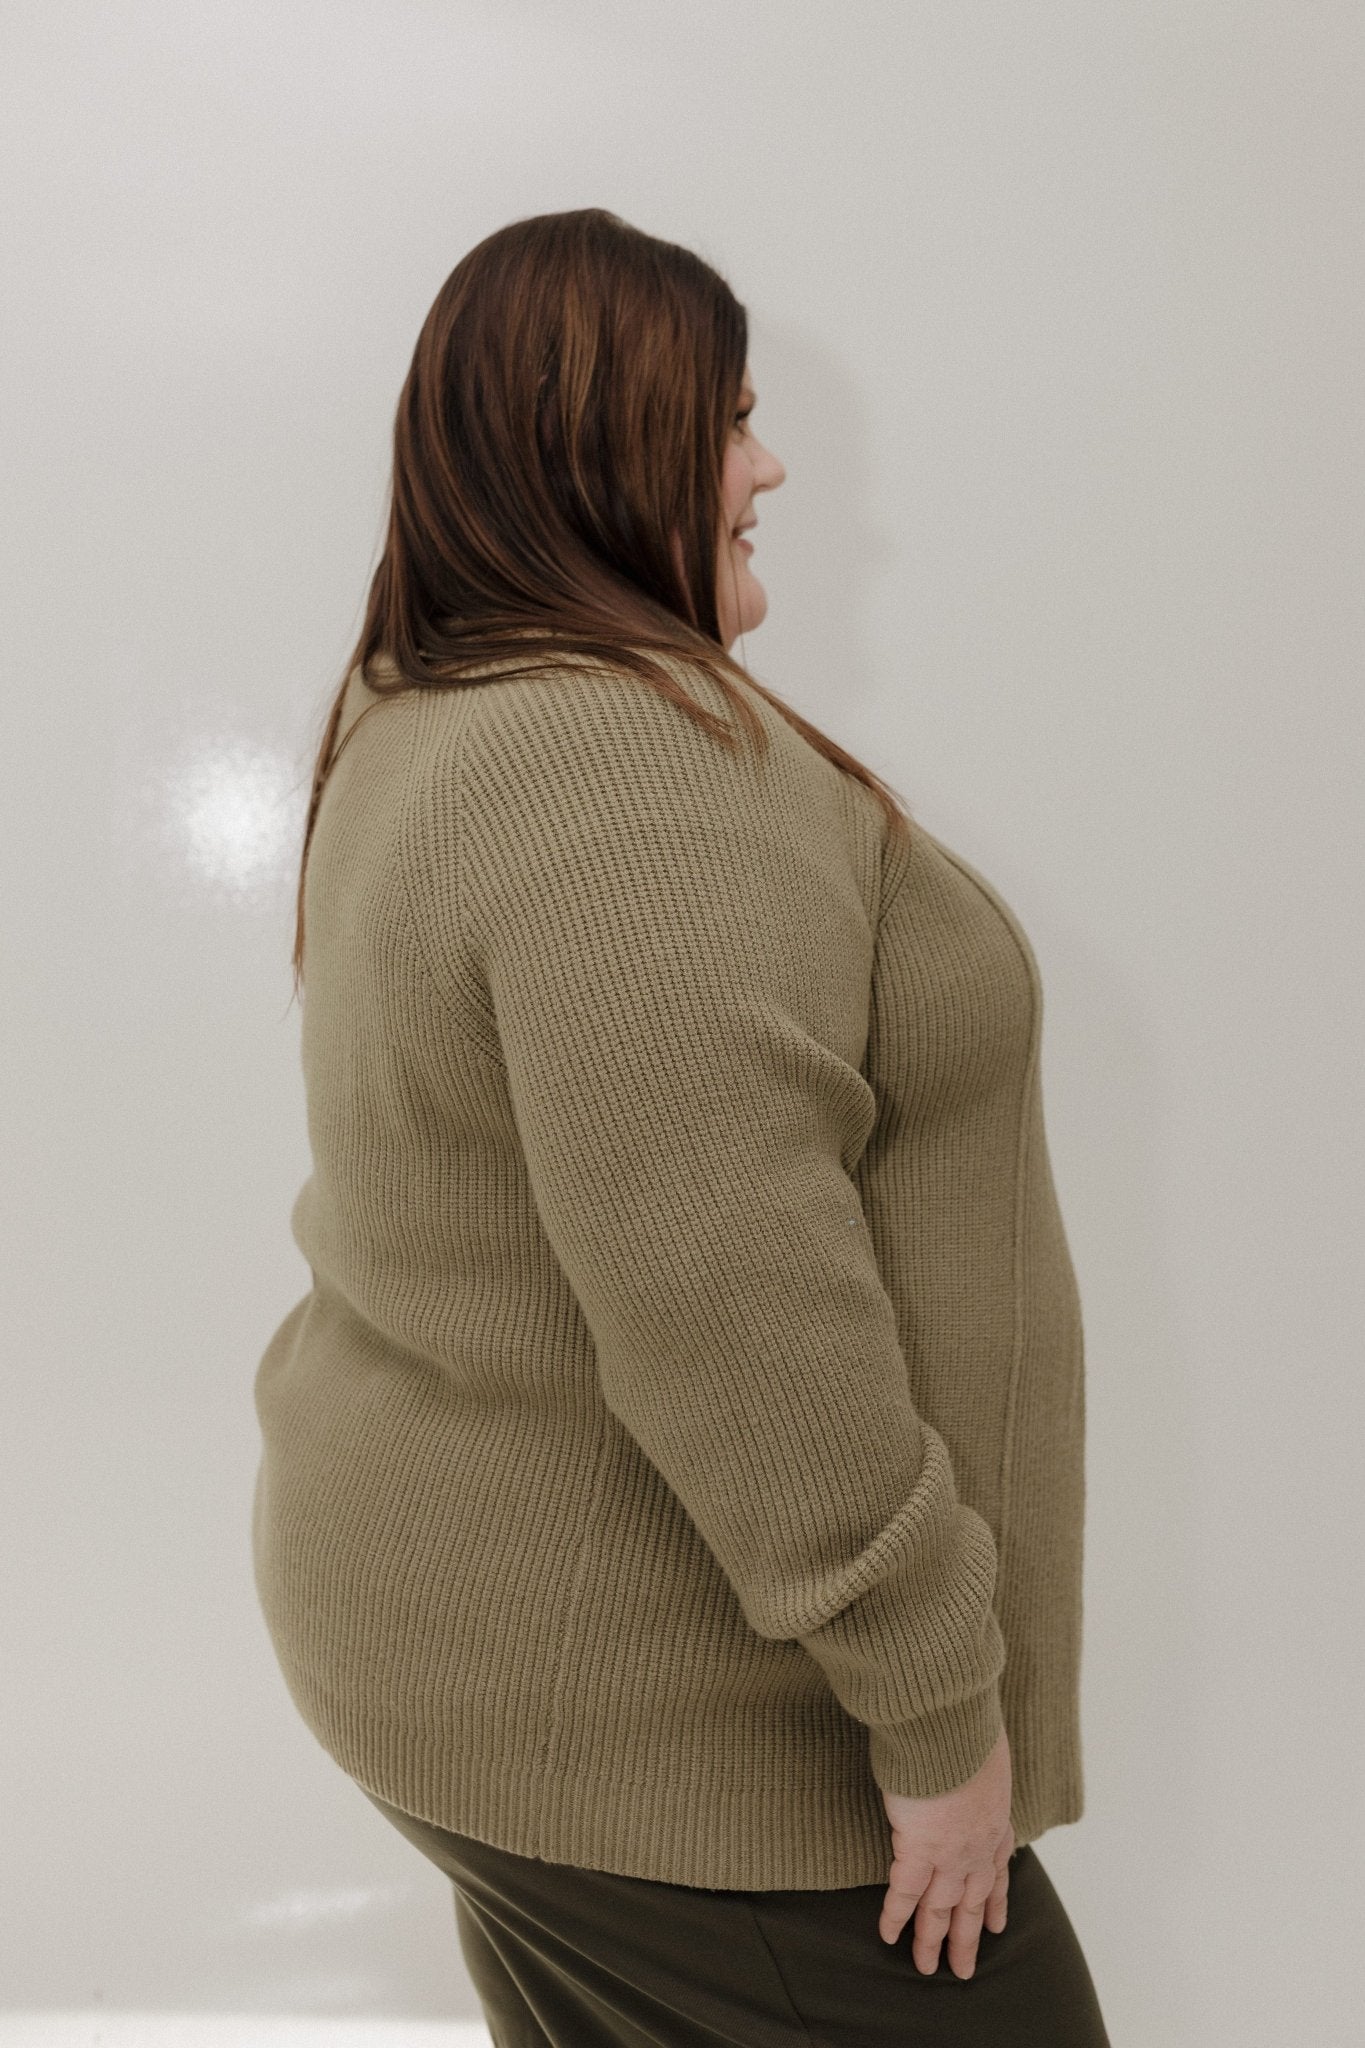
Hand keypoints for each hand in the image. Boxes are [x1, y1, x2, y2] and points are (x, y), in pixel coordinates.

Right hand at [876, 1723, 1014, 1980]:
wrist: (950, 1725)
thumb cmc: (967, 1726)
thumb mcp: (987, 1752)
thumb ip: (980, 1769)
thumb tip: (970, 1760)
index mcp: (995, 1820)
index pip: (998, 1870)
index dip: (997, 1901)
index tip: (998, 1924)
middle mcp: (977, 1846)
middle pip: (972, 1902)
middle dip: (968, 1937)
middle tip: (965, 1968)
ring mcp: (949, 1853)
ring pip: (940, 1909)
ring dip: (933, 1941)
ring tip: (927, 1969)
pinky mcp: (918, 1849)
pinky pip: (904, 1893)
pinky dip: (895, 1917)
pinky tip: (887, 1936)